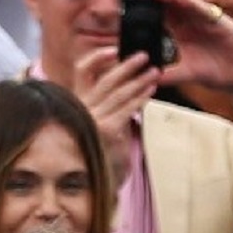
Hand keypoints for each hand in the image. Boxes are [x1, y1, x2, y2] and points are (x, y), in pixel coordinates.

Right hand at [72, 47, 161, 191]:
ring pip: (118, 92)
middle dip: (127, 65)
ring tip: (155, 72)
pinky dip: (141, 97)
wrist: (96, 183)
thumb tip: (129, 86)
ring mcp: (93, 118)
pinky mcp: (107, 129)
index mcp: (78, 102)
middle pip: (105, 78)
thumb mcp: (101, 125)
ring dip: (139, 80)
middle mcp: (82, 108)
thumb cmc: (102, 153)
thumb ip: (108, 106)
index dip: (97, 57)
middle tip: (145, 55)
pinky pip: (127, 108)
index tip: (113, 49)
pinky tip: (151, 90)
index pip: (82, 70)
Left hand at [141, 0, 232, 101]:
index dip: (150, 6)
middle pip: (172, 0)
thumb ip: (170, 75)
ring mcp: (207, 19)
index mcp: (184, 31)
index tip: (134, 4)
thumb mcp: (189, 74)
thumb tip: (150, 79)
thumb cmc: (220, 74)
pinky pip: (202, 7)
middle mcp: (193, 21)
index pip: (164, 13)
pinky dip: (189, 1)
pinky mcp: (220, 21)